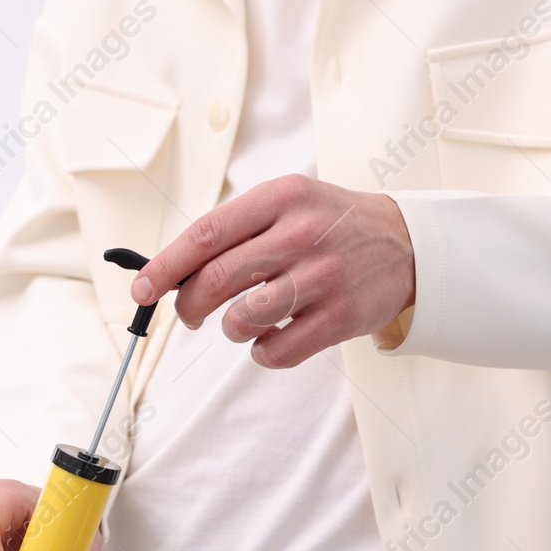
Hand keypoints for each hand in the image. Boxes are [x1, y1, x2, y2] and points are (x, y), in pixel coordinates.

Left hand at [129, 174, 415, 367]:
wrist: (409, 244)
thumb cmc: (332, 225)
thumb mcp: (287, 204)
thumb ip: (235, 231)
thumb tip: (171, 272)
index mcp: (281, 198)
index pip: (206, 235)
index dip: (165, 267)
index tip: (141, 290)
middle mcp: (302, 234)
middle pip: (217, 279)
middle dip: (189, 305)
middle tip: (188, 314)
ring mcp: (325, 276)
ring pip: (244, 318)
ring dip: (229, 329)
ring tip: (239, 322)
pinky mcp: (343, 316)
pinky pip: (277, 349)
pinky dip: (261, 352)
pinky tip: (269, 339)